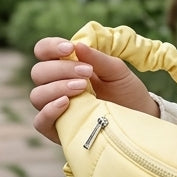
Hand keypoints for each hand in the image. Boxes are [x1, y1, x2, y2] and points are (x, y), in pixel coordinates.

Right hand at [29, 36, 158, 143]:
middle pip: (38, 72)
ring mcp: (54, 108)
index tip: (69, 48)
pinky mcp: (57, 130)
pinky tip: (65, 103)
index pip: (43, 51)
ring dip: (57, 88)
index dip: (50, 47)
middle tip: (86, 72)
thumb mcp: (117, 72)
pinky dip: (49, 111)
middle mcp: (55, 85)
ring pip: (37, 95)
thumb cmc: (126, 92)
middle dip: (61, 69)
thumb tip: (78, 46)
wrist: (138, 120)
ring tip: (82, 87)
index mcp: (65, 66)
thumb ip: (98, 59)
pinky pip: (40, 122)